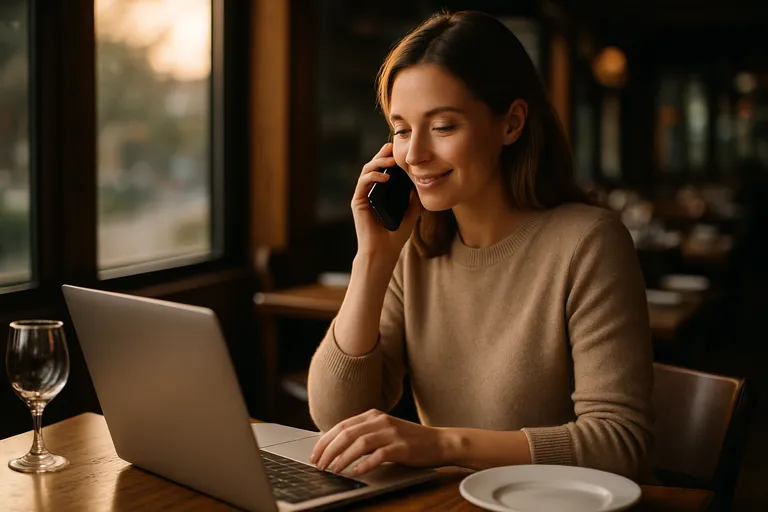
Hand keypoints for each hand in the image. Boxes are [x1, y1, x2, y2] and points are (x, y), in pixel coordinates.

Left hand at [310, 409, 448, 475]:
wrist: (439, 442)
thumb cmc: (409, 440)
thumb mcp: (384, 430)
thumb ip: (364, 433)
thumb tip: (336, 447)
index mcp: (373, 415)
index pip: (341, 425)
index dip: (325, 440)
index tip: (315, 454)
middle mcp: (380, 421)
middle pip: (346, 433)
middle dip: (329, 450)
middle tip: (319, 465)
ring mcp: (391, 433)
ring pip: (359, 443)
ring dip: (342, 458)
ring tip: (333, 470)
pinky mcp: (401, 447)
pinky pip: (377, 456)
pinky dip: (364, 465)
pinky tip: (355, 473)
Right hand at [352, 143, 421, 264]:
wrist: (383, 252)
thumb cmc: (396, 236)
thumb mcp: (411, 214)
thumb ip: (414, 199)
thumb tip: (419, 182)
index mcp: (382, 193)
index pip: (385, 170)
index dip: (390, 158)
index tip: (400, 150)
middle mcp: (371, 192)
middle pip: (374, 166)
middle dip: (383, 154)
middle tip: (392, 146)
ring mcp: (363, 196)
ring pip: (367, 170)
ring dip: (378, 162)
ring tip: (391, 160)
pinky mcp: (358, 201)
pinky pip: (363, 182)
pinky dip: (373, 176)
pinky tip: (385, 177)